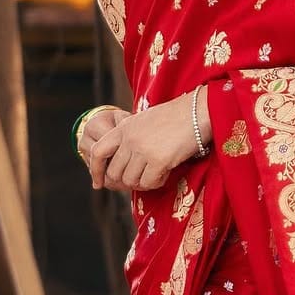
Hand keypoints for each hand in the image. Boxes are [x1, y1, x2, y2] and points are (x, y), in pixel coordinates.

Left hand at [86, 91, 211, 193]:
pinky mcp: (158, 160)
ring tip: (155, 174)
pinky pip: (148, 183)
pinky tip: (165, 173)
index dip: (96, 170)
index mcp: (123, 127)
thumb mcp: (144, 121)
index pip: (98, 152)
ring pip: (130, 181)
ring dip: (142, 183)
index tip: (99, 183)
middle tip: (140, 180)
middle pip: (114, 172)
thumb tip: (122, 165)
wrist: (198, 111)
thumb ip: (130, 138)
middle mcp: (129, 139)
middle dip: (124, 181)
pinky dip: (156, 183)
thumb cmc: (176, 116)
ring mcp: (142, 150)